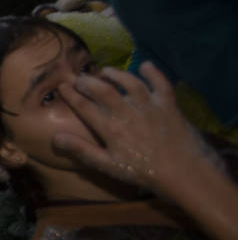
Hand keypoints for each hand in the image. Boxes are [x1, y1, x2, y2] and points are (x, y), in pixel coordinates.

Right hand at [52, 63, 209, 193]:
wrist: (184, 173)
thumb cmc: (143, 172)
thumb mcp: (109, 166)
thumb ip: (82, 150)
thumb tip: (55, 138)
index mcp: (111, 129)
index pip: (84, 107)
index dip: (70, 95)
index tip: (62, 86)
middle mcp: (127, 113)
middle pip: (103, 89)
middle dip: (88, 81)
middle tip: (80, 79)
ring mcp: (149, 107)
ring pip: (129, 82)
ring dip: (115, 74)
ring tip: (105, 72)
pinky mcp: (168, 105)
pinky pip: (161, 84)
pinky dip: (154, 73)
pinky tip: (146, 66)